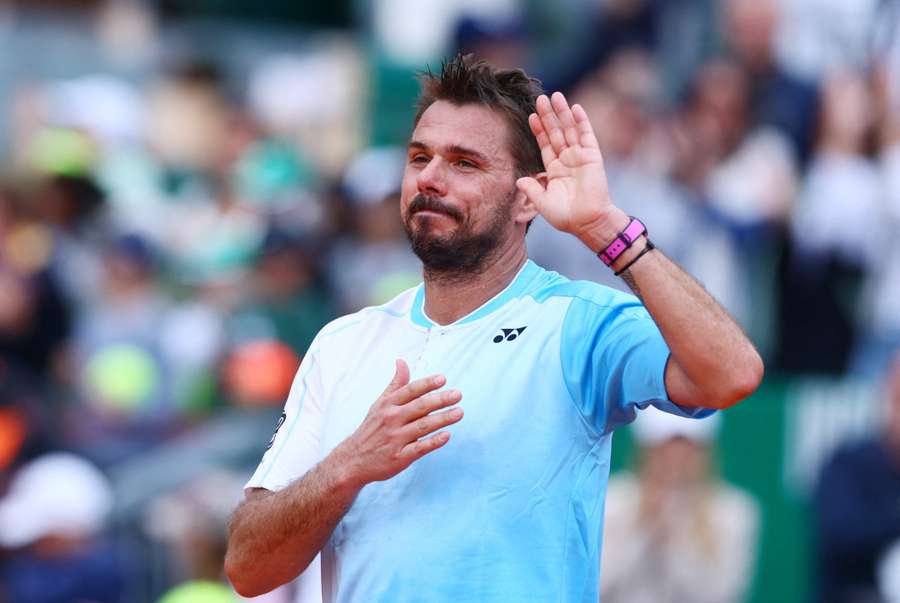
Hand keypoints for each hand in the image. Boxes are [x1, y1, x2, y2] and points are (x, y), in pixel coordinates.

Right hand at [334, 359, 462, 486]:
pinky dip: (433, 442)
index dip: (427, 384)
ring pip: (422, 426)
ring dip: (442, 419)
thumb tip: (402, 361)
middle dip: (440, 400)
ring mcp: (395, 439)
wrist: (353, 460)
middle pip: (419, 407)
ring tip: (459, 412)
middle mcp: (391, 420)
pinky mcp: (400, 457)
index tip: (443, 379)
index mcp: (387, 405)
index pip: (410, 391)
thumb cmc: (372, 429)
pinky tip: (447, 435)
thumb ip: (395, 384)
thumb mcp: (380, 404)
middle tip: (458, 394)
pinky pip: (420, 448)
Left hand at [516, 92, 628, 249]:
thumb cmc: (566, 216)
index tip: (531, 116)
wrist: (588, 222)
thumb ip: (531, 189)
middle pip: (555, 132)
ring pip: (569, 130)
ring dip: (563, 113)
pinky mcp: (592, 157)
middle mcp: (567, 160)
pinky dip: (582, 122)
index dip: (538, 130)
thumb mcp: (543, 203)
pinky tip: (575, 108)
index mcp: (554, 169)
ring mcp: (580, 157)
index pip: (544, 144)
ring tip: (556, 96)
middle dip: (548, 116)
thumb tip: (518, 179)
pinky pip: (587, 136)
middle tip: (540, 98)